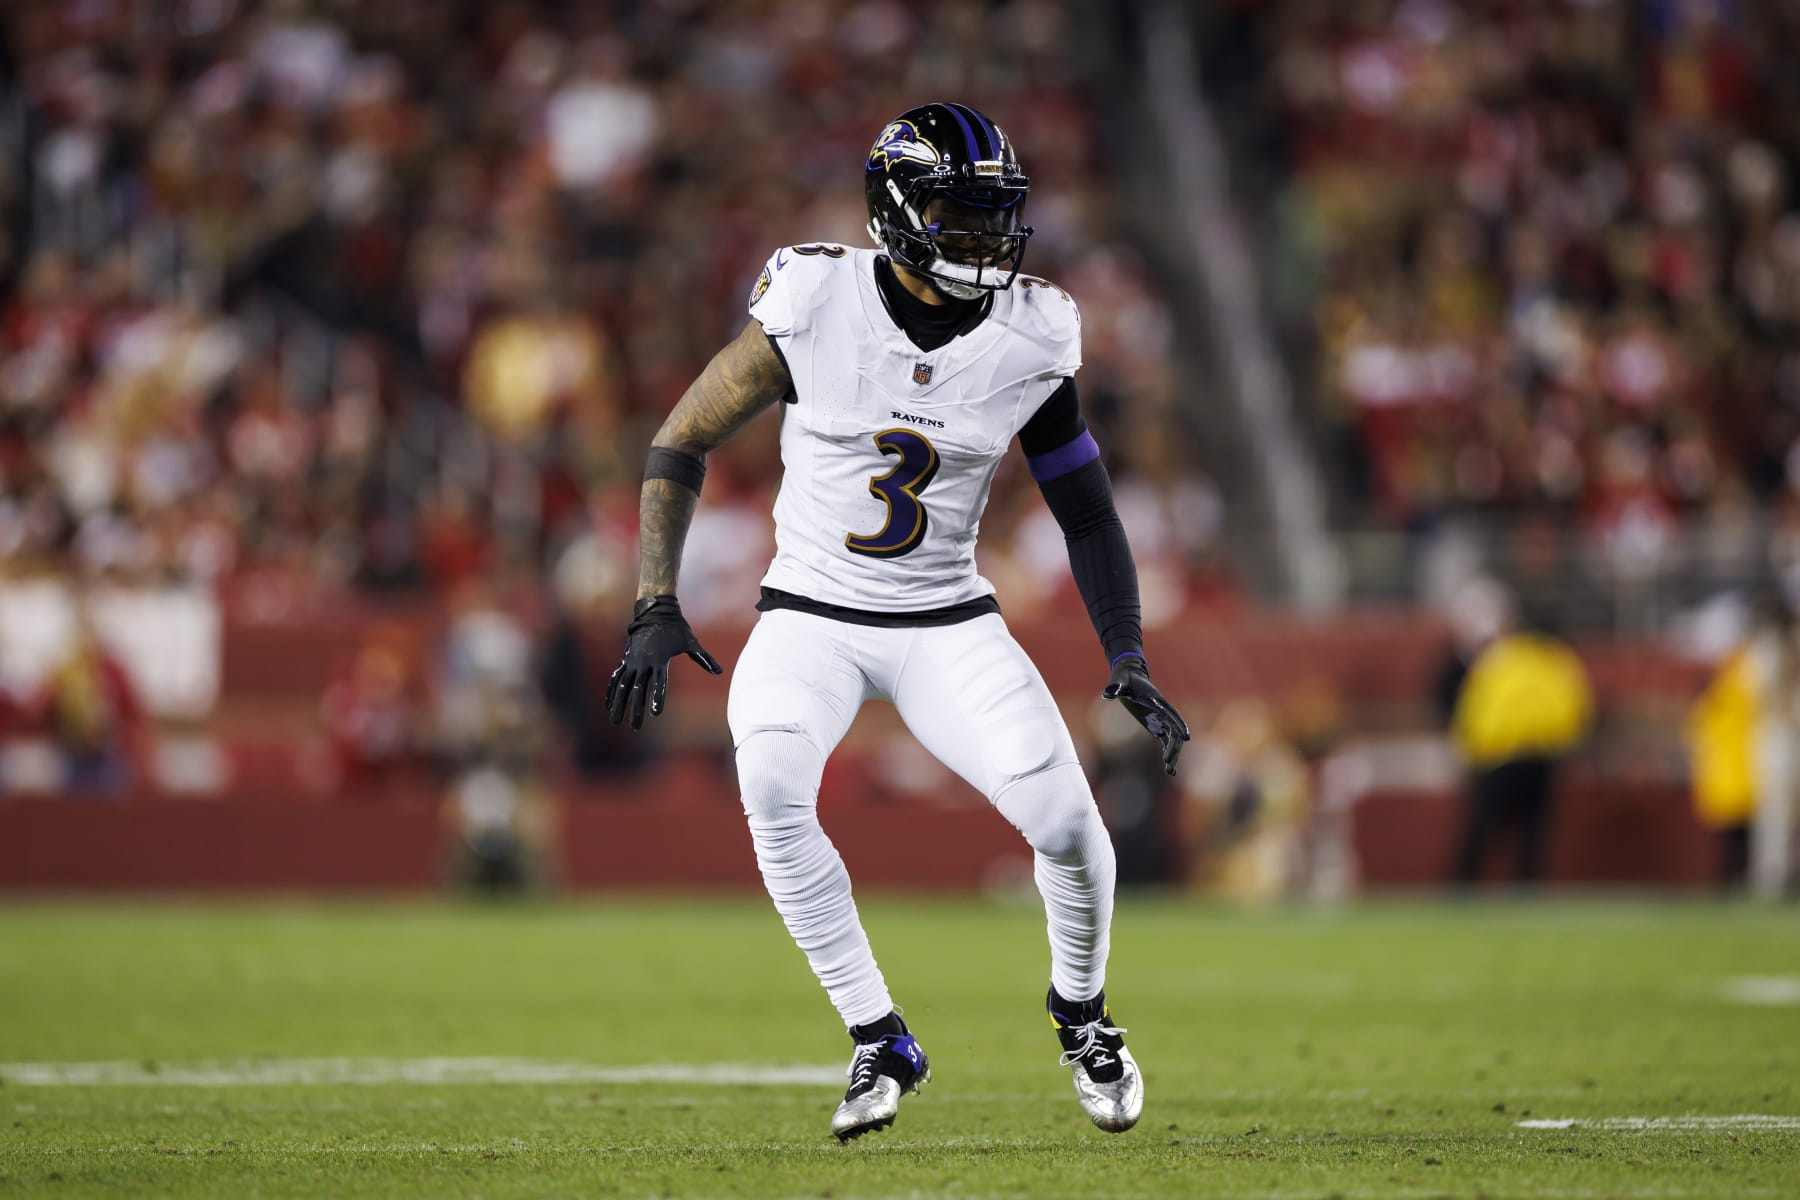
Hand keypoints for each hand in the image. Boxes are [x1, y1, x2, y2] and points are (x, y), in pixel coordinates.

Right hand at [605, 596, 722, 729]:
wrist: (655, 611)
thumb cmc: (676, 628)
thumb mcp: (692, 642)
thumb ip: (704, 658)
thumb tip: (719, 671)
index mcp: (660, 659)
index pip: (659, 683)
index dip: (657, 698)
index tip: (655, 713)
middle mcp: (644, 662)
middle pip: (638, 690)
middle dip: (636, 709)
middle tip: (637, 728)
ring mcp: (633, 661)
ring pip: (623, 687)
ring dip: (618, 705)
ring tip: (616, 722)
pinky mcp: (626, 660)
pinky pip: (616, 678)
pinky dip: (611, 692)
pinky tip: (608, 706)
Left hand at [1103, 656, 1189, 774]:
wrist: (1129, 674)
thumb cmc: (1124, 677)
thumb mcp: (1119, 681)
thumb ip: (1115, 687)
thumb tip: (1108, 694)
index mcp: (1155, 700)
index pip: (1170, 714)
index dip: (1178, 726)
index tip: (1185, 738)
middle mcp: (1162, 710)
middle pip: (1174, 730)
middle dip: (1174, 747)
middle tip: (1169, 764)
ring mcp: (1160, 718)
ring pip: (1172, 738)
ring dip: (1173, 753)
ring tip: (1171, 771)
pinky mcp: (1155, 724)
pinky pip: (1165, 740)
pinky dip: (1168, 752)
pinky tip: (1168, 766)